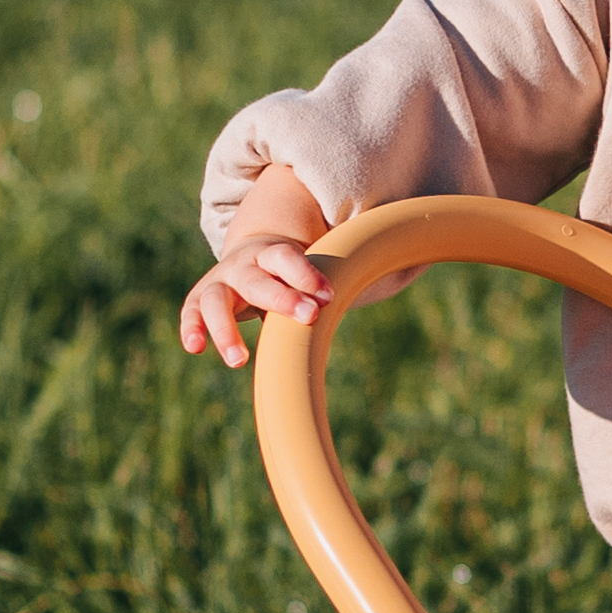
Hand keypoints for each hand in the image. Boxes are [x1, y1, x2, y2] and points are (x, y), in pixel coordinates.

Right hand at [178, 170, 338, 367]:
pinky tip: (195, 348)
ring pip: (214, 299)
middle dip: (281, 299)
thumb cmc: (295, 267)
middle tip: (308, 318)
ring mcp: (221, 281)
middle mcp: (244, 263)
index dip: (306, 275)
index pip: (288, 257)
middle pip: (257, 280)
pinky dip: (191, 328)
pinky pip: (191, 312)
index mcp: (274, 251)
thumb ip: (351, 264)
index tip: (328, 296)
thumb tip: (420, 253)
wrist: (254, 254)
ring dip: (226, 329)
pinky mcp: (202, 299)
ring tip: (240, 361)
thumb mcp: (317, 264)